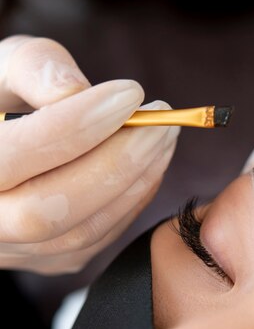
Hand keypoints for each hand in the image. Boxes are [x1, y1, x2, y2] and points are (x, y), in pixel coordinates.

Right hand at [0, 35, 178, 273]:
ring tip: (162, 136)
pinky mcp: (52, 261)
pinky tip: (150, 164)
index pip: (14, 156)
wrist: (3, 159)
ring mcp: (16, 252)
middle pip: (50, 210)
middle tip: (160, 122)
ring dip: (135, 182)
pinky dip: (133, 200)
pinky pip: (101, 238)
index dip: (76, 125)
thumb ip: (33, 67)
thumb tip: (76, 92)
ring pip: (82, 233)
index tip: (131, 92)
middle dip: (117, 163)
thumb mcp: (4, 67)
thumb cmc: (2, 103)